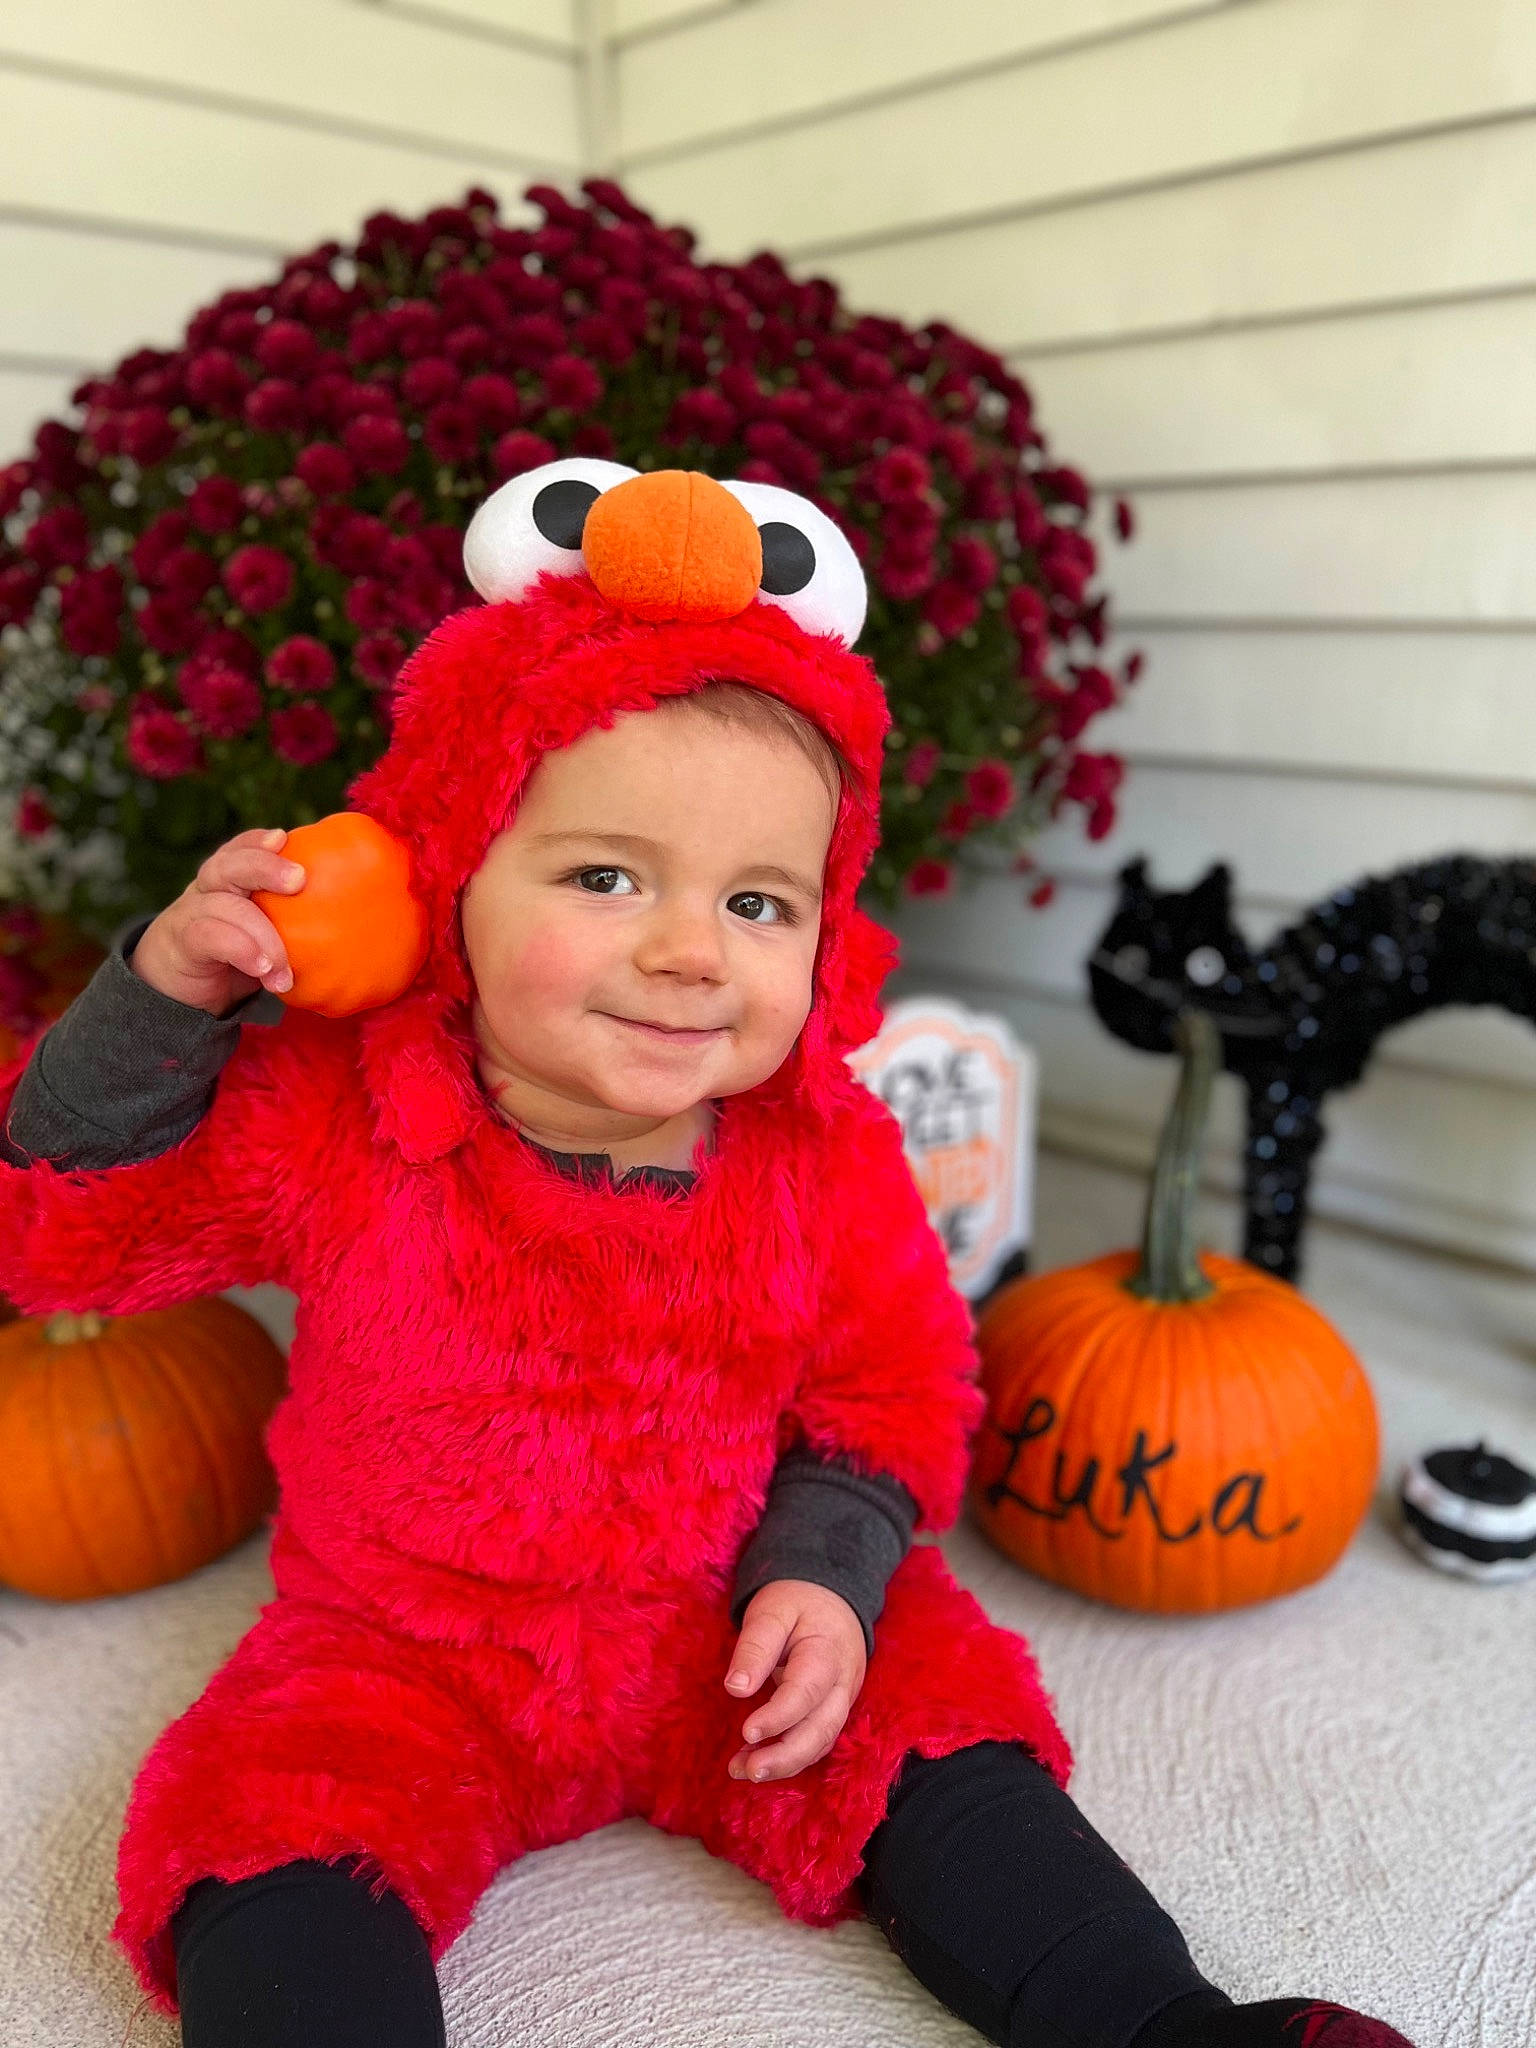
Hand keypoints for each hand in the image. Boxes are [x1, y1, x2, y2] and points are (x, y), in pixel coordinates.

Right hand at [129, 827, 305, 1016]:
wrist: (174, 994)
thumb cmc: (231, 962)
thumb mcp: (261, 937)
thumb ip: (290, 923)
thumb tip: (355, 926)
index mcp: (226, 883)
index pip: (238, 850)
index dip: (257, 841)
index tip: (283, 838)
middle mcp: (206, 891)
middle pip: (228, 865)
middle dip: (264, 866)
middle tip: (299, 879)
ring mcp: (189, 914)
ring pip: (223, 903)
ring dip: (262, 933)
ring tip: (283, 965)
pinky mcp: (181, 943)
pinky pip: (209, 936)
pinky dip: (241, 949)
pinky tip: (264, 969)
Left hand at [723, 1579, 866, 1782]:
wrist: (830, 1598)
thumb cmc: (797, 1602)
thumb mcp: (772, 1611)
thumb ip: (755, 1647)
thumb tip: (735, 1688)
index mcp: (828, 1652)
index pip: (806, 1692)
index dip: (778, 1717)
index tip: (746, 1732)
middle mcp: (842, 1683)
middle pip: (822, 1729)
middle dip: (786, 1756)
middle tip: (747, 1770)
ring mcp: (842, 1700)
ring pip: (822, 1742)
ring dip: (786, 1763)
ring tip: (744, 1771)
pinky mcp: (834, 1710)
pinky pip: (818, 1741)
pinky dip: (790, 1757)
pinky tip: (758, 1762)